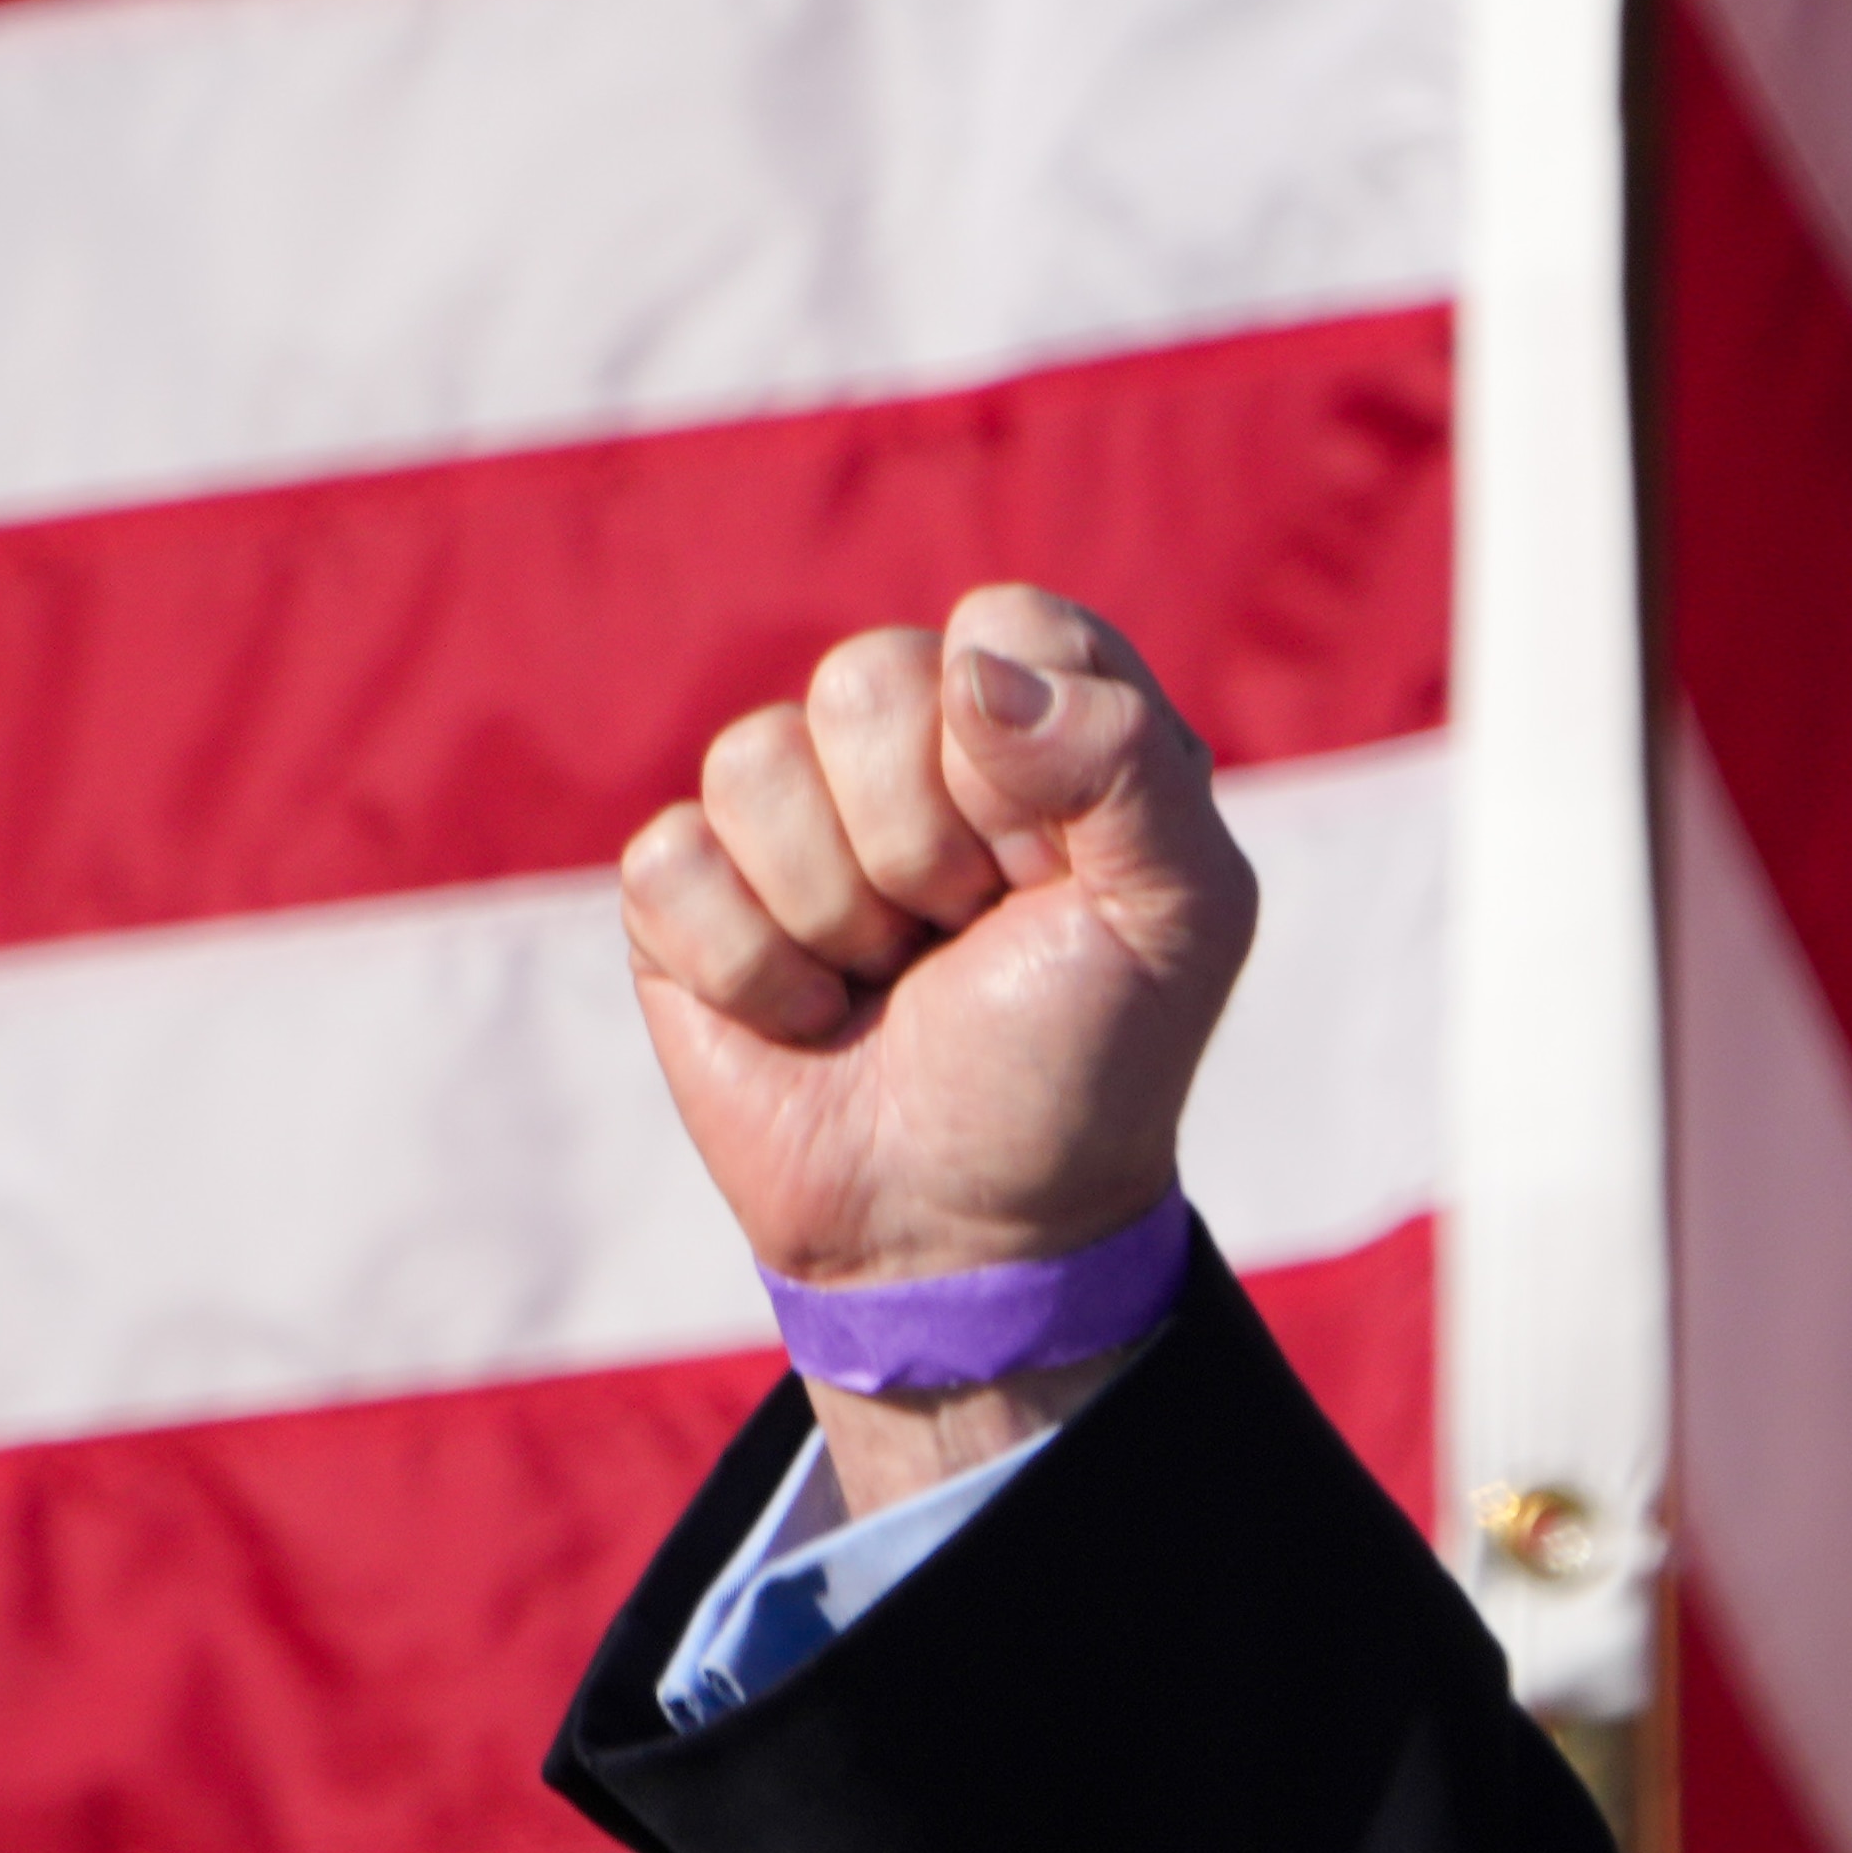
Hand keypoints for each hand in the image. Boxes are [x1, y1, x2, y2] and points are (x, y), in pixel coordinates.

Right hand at [623, 588, 1258, 1501]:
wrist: (970, 1226)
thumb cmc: (1088, 1062)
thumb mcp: (1180, 914)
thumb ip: (1126, 759)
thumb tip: (969, 672)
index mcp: (1043, 718)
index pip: (1002, 626)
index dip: (1019, 757)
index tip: (1050, 870)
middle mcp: (914, 741)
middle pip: (865, 679)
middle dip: (927, 845)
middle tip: (965, 935)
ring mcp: (788, 812)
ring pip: (755, 761)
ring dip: (839, 912)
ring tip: (888, 977)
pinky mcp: (685, 893)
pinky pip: (670, 860)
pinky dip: (750, 968)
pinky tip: (806, 1013)